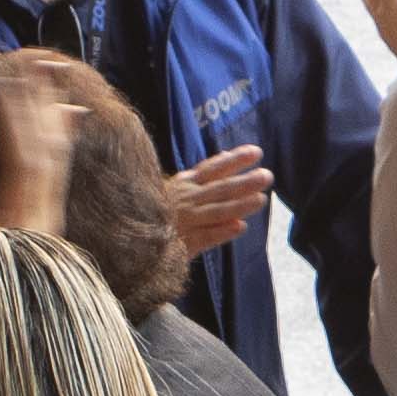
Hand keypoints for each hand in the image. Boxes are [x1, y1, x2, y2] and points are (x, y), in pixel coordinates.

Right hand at [163, 145, 279, 260]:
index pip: (213, 169)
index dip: (235, 160)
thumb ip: (200, 175)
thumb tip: (226, 155)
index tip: (256, 152)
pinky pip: (203, 237)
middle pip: (219, 189)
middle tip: (268, 176)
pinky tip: (239, 227)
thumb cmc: (152, 211)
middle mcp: (185, 200)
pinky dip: (220, 232)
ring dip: (238, 205)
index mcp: (184, 185)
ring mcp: (184, 221)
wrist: (128, 236)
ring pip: (215, 211)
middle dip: (244, 182)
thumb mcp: (174, 187)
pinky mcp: (180, 243)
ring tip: (261, 200)